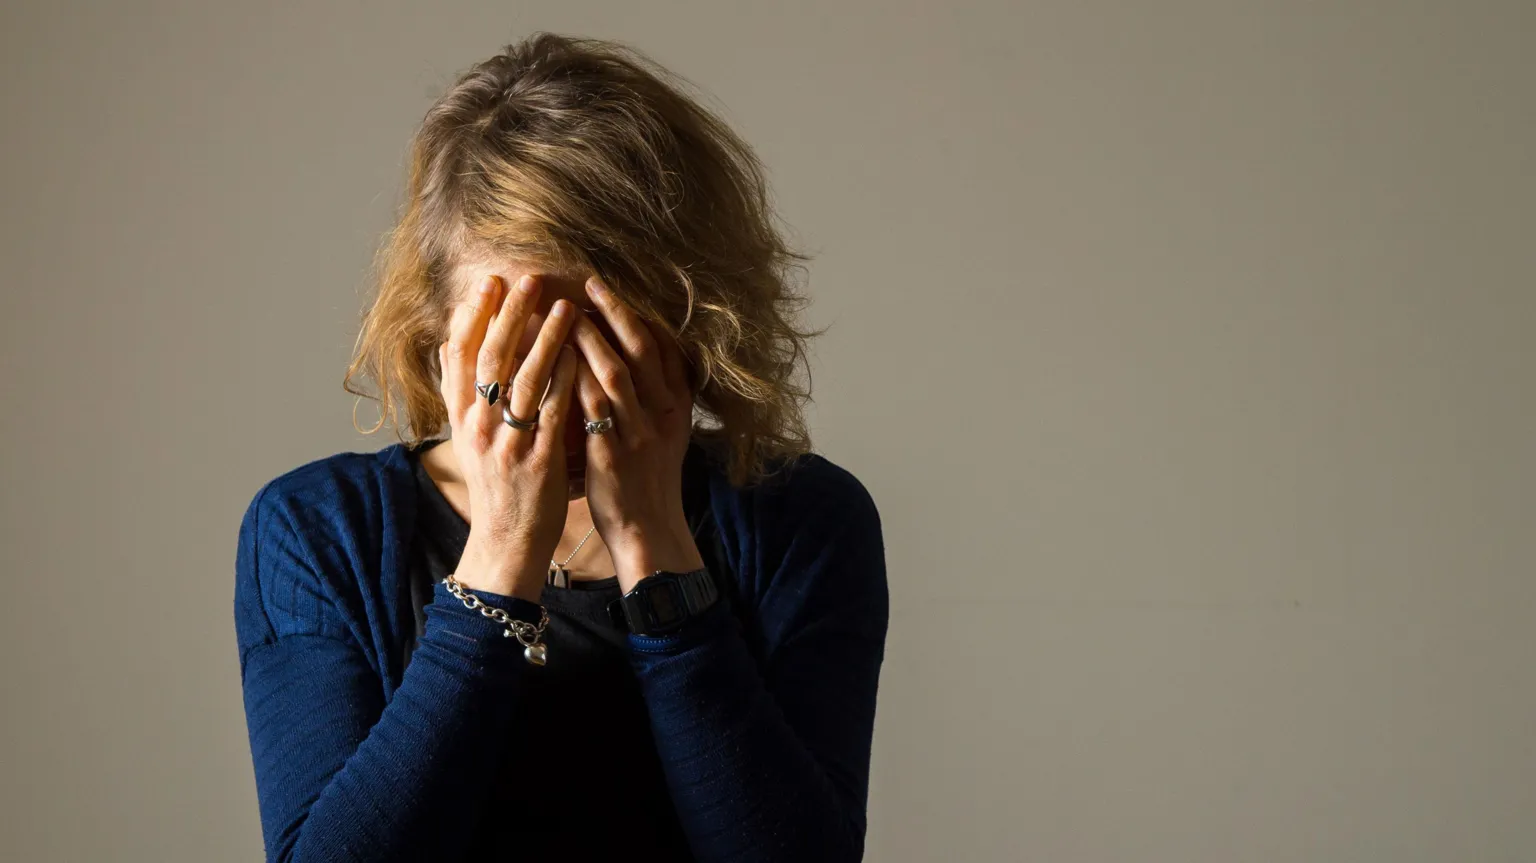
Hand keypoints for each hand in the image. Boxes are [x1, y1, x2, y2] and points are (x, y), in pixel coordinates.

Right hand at [437, 274, 580, 601]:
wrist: (506, 542)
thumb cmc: (496, 485)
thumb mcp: (468, 439)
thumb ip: (462, 395)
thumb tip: (450, 347)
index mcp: (460, 419)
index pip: (457, 356)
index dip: (471, 316)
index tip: (487, 283)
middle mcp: (478, 427)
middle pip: (490, 359)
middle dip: (509, 314)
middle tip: (528, 279)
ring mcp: (507, 444)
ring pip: (523, 380)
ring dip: (545, 339)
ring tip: (565, 306)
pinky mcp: (538, 462)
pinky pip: (552, 412)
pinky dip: (565, 380)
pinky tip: (580, 354)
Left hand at [571, 277, 704, 591]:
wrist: (649, 530)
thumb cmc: (649, 481)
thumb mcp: (667, 435)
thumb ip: (658, 398)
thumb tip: (643, 359)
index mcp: (677, 407)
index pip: (666, 347)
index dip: (641, 315)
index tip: (616, 292)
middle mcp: (662, 414)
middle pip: (642, 350)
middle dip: (616, 313)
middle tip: (589, 284)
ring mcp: (639, 434)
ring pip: (615, 373)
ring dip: (589, 339)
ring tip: (563, 313)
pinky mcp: (613, 454)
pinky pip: (590, 408)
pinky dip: (572, 379)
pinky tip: (550, 360)